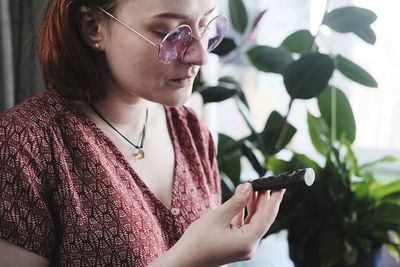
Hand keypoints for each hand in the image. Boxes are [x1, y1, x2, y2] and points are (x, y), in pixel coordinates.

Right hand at [150, 183, 284, 266]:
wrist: (185, 260)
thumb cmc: (198, 241)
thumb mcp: (218, 216)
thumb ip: (237, 201)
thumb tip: (249, 187)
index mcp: (247, 241)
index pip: (267, 217)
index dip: (274, 200)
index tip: (281, 186)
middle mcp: (249, 246)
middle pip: (262, 218)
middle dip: (263, 199)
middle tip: (264, 180)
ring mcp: (243, 246)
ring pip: (253, 221)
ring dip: (253, 204)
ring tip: (253, 185)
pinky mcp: (236, 244)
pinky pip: (245, 225)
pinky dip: (244, 212)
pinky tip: (243, 198)